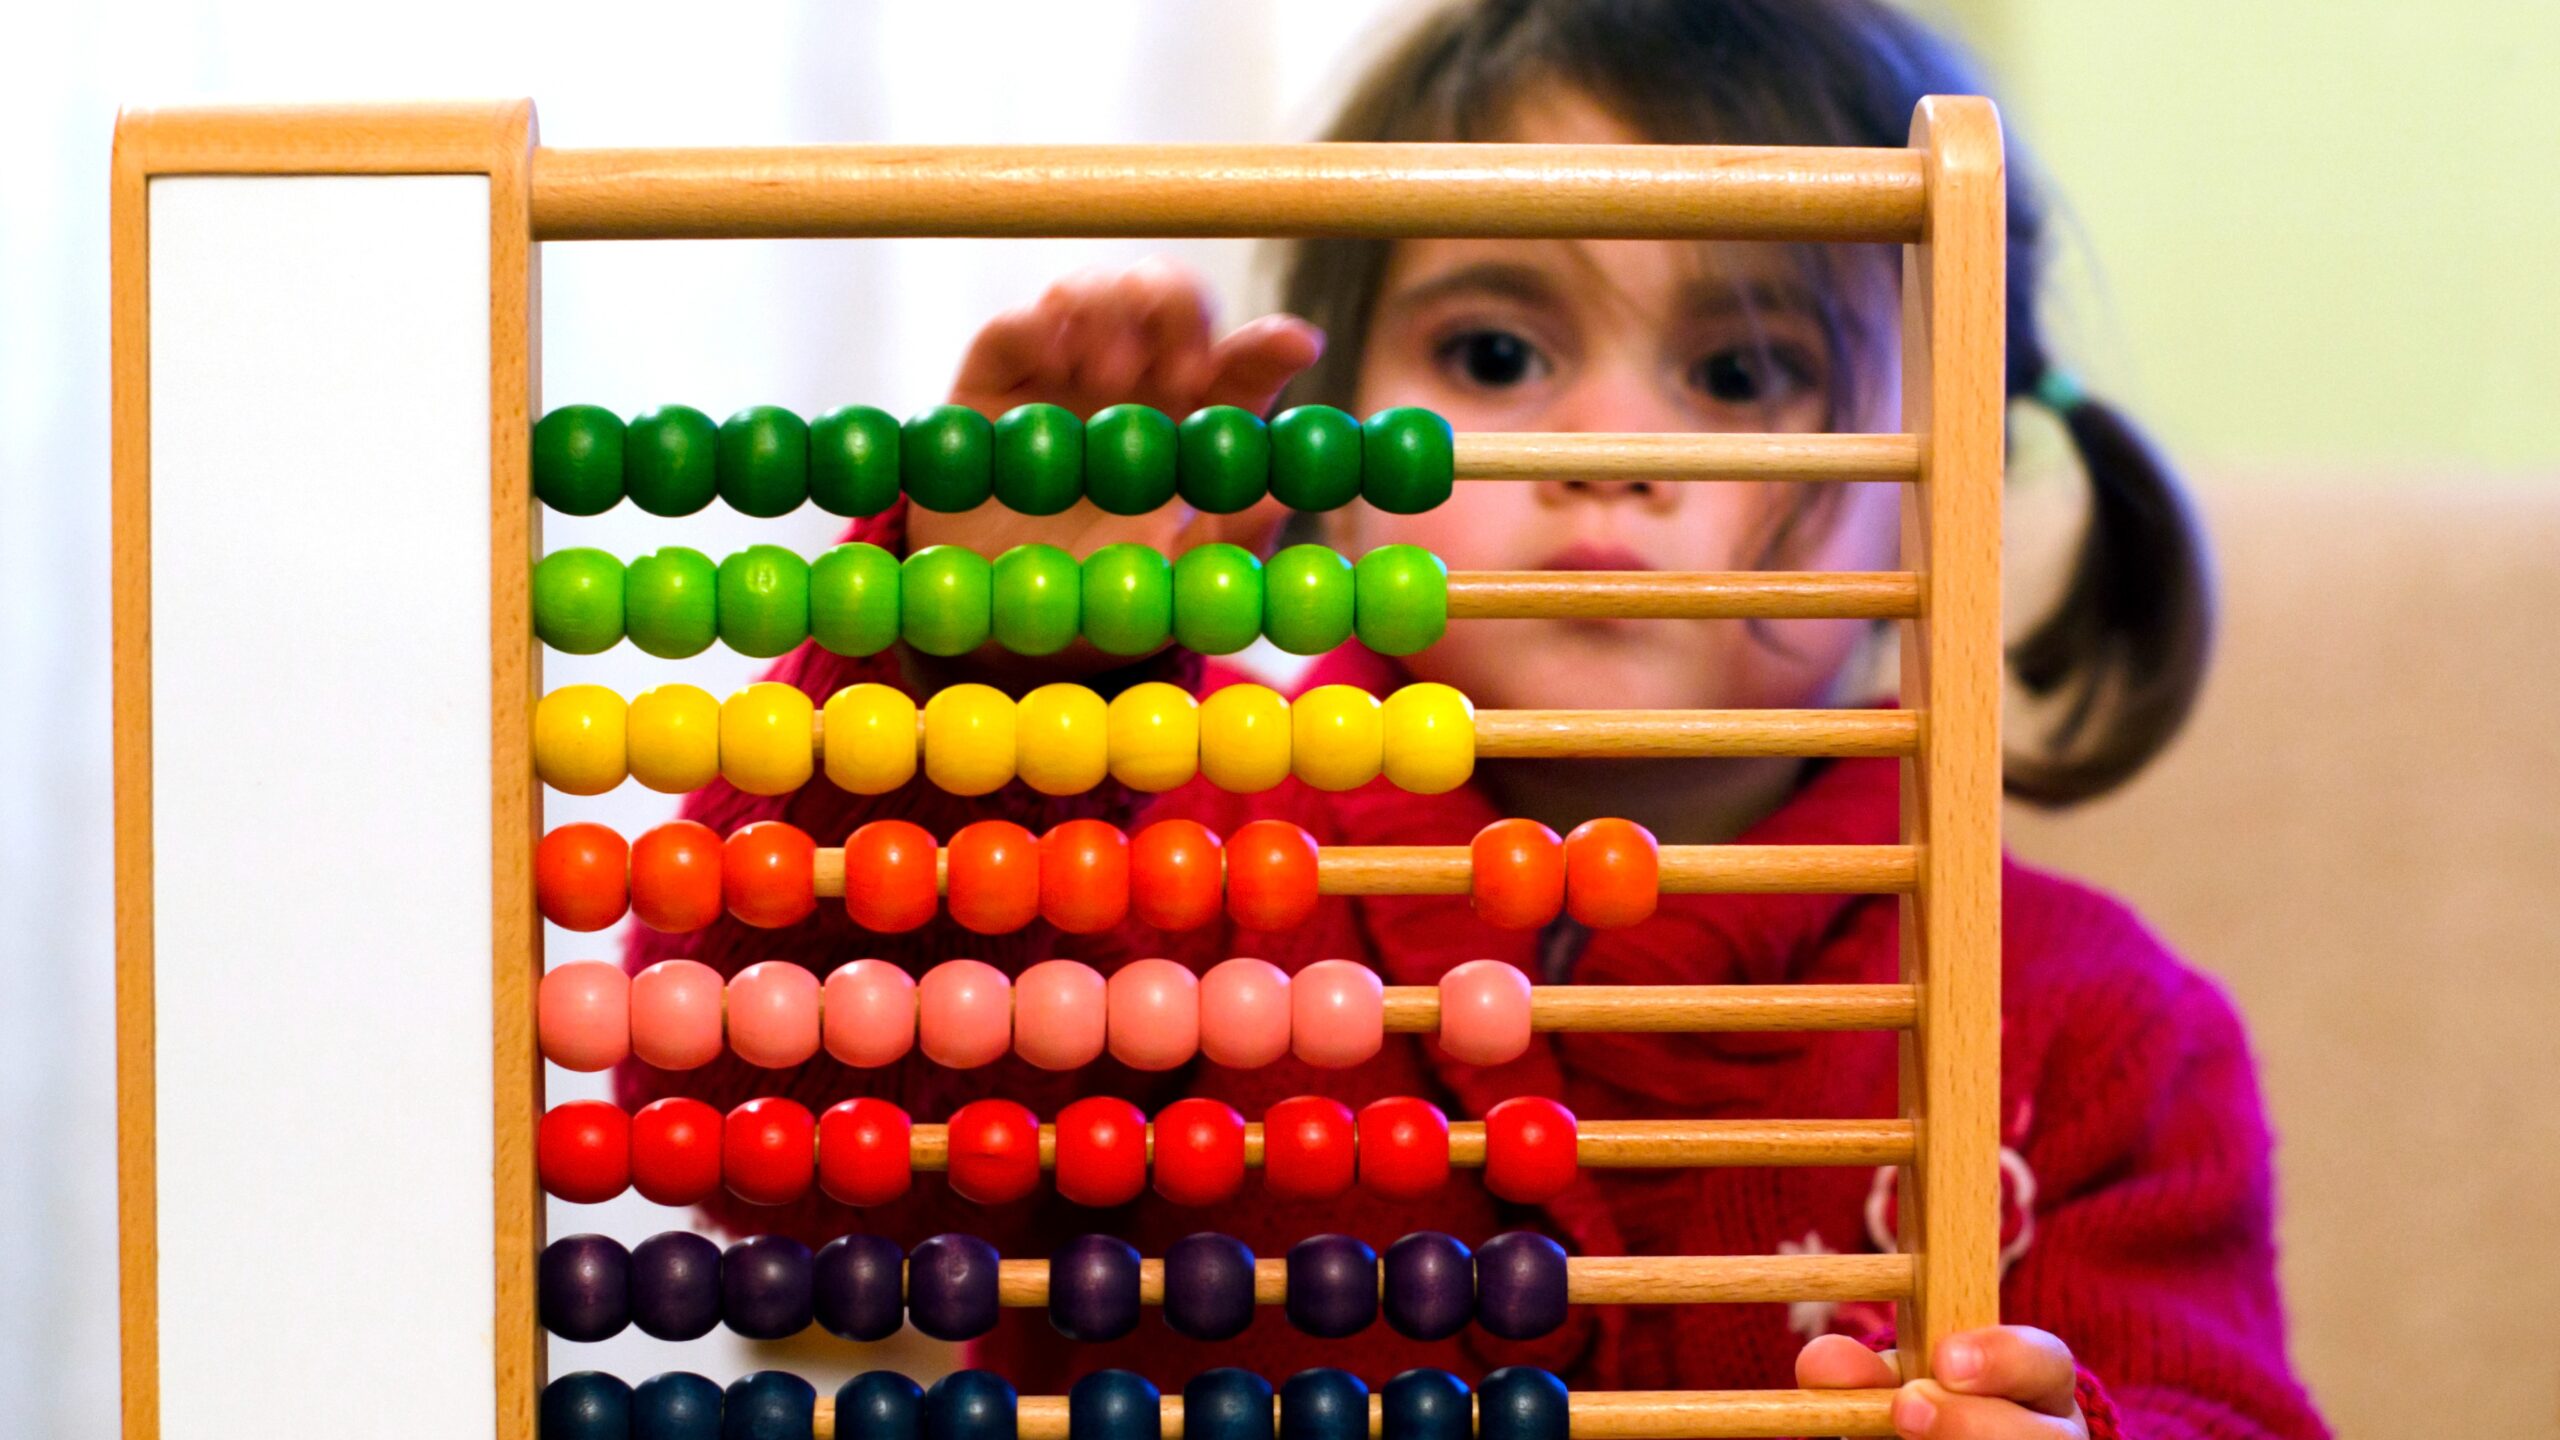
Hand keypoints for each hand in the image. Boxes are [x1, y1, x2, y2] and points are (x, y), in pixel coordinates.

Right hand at [911, 255, 1323, 567]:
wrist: (1000, 608)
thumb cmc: (1102, 590)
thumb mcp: (1171, 582)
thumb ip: (1225, 544)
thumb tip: (1279, 501)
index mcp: (1196, 419)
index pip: (1248, 363)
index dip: (1274, 344)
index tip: (1298, 347)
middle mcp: (1137, 378)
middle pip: (1172, 300)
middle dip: (1183, 312)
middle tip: (1184, 372)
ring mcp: (1064, 366)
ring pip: (1099, 290)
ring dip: (1113, 314)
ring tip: (1109, 377)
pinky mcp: (996, 376)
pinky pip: (1015, 325)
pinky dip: (1037, 327)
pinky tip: (1054, 362)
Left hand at [1797, 1328, 2089, 1438]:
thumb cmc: (1923, 1415)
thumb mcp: (1896, 1387)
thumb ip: (1862, 1375)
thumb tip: (1821, 1362)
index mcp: (2037, 1387)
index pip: (2046, 1362)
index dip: (2002, 1358)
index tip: (1943, 1360)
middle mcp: (2054, 1439)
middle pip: (2051, 1438)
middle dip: (1973, 1422)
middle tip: (1906, 1410)